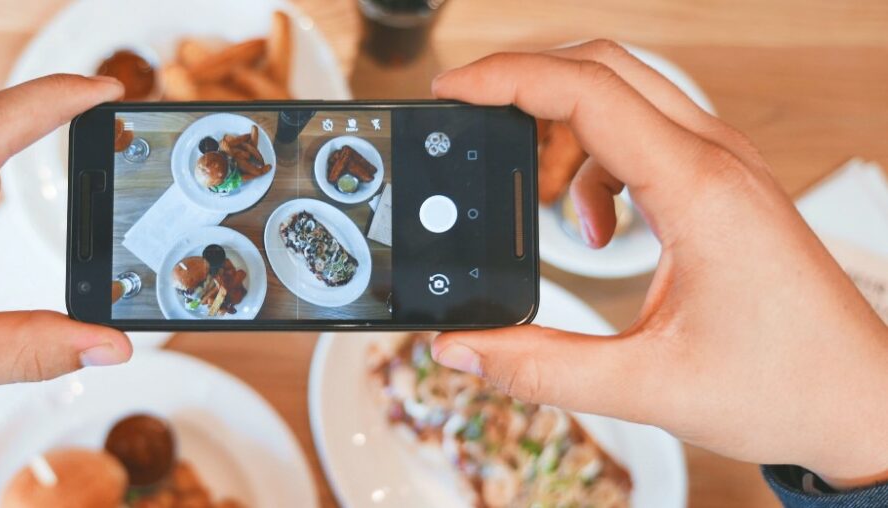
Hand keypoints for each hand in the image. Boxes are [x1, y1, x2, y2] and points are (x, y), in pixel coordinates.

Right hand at [431, 40, 887, 487]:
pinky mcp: (722, 185)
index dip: (508, 78)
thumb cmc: (786, 385)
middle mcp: (715, 160)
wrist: (861, 402)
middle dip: (525, 84)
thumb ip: (541, 368)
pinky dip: (595, 164)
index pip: (588, 91)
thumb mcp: (646, 386)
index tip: (453, 90)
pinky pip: (643, 135)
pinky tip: (595, 227)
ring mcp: (724, 166)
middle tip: (472, 121)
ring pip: (623, 95)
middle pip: (603, 68)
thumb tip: (462, 347)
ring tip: (536, 196)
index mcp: (698, 190)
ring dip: (562, 128)